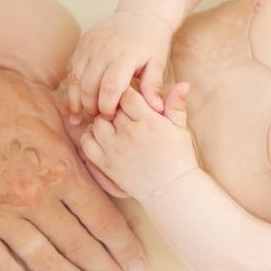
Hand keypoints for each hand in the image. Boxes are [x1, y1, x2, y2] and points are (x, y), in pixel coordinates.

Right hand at [0, 60, 146, 270]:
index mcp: (62, 170)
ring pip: (47, 263)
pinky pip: (1, 267)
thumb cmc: (5, 96)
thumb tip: (114, 161)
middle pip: (81, 247)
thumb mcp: (58, 113)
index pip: (103, 220)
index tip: (138, 262)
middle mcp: (35, 198)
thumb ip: (85, 144)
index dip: (123, 246)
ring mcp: (2, 214)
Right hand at [67, 9, 172, 121]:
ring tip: (82, 116)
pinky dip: (73, 86)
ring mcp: (89, 45)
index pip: (110, 89)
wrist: (141, 14)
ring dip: (77, 100)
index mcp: (124, 56)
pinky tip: (77, 100)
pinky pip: (72, 69)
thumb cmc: (152, 42)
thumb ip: (154, 86)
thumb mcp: (158, 63)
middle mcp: (103, 50)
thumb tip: (156, 109)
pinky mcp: (82, 43)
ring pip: (76, 79)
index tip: (110, 118)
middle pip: (89, 87)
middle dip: (90, 107)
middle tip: (97, 120)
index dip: (107, 107)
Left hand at [80, 84, 196, 202]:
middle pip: (111, 107)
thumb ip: (176, 104)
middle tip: (125, 114)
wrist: (171, 188)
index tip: (133, 100)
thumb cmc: (179, 157)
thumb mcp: (180, 128)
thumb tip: (184, 82)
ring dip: (103, 121)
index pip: (127, 95)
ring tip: (115, 126)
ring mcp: (115, 149)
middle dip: (116, 108)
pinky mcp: (105, 163)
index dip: (128, 95)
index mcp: (149, 121)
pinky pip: (87, 143)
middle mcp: (129, 133)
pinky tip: (103, 138)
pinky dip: (90, 137)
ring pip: (96, 123)